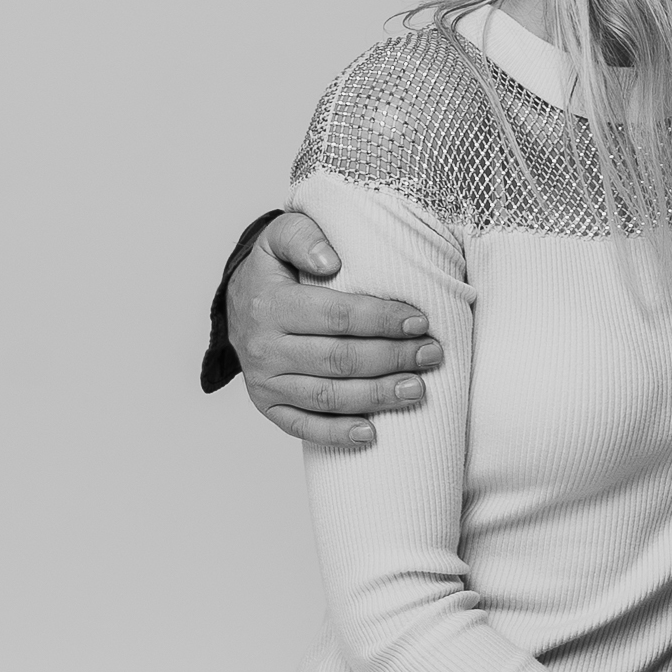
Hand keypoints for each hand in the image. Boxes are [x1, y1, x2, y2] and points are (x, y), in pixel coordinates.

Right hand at [227, 212, 441, 445]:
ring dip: (376, 397)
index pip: (336, 316)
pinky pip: (302, 426)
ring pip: (327, 396)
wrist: (239, 302)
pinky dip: (337, 434)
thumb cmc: (274, 268)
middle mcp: (264, 348)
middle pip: (338, 359)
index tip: (420, 321)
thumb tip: (330, 260)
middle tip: (432, 354)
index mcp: (271, 305)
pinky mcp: (268, 405)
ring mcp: (265, 382)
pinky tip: (372, 433)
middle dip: (392, 358)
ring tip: (417, 390)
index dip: (382, 320)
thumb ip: (304, 236)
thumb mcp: (281, 237)